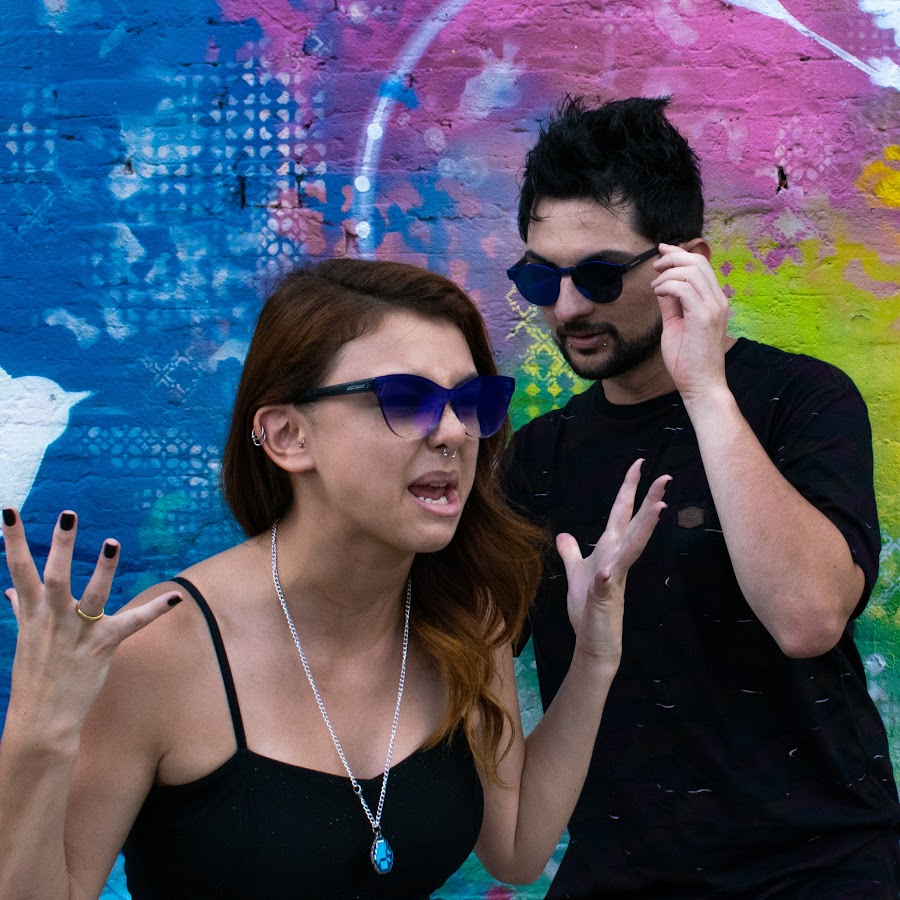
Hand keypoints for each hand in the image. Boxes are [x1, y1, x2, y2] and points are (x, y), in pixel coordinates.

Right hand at [1, 509, 181, 730]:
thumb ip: (21, 610)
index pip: (18, 569)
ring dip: (103, 570)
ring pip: (92, 596)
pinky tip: (176, 597)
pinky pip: (132, 624)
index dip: (14, 539)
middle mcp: (52, 619)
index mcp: (32, 612)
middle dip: (60, 546)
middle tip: (68, 514)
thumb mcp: (23, 638)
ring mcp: (78, 633)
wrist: (42, 718)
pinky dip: (155, 610)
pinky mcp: (103, 646)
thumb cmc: (34, 675)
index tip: (9, 511)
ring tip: (112, 543)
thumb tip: (10, 592)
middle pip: (55, 576)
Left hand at [556, 460, 669, 669]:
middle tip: (665, 476)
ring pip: (631, 547)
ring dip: (644, 528)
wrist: (594, 643)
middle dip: (648, 500)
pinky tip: (608, 570)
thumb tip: (564, 534)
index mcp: (610, 550)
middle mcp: (616, 559)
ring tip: (658, 508)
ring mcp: (614, 578)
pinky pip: (606, 584)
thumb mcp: (575, 573)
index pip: (621, 513)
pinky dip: (607, 577)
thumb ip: (572, 553)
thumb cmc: (588, 609)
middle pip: (634, 524)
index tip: (639, 463)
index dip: (629, 488)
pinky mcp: (604, 598)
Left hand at [650, 242, 729, 401]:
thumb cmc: (688, 360)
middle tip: (654, 265)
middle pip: (698, 262)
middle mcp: (718, 300)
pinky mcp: (704, 317)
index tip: (662, 251)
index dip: (680, 253)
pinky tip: (658, 292)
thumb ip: (671, 304)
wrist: (701, 385)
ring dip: (668, 272)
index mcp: (714, 301)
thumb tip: (661, 286)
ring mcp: (713, 308)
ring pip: (692, 271)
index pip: (701, 265)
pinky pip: (684, 288)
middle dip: (673, 257)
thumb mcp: (675, 325)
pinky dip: (667, 285)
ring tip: (655, 283)